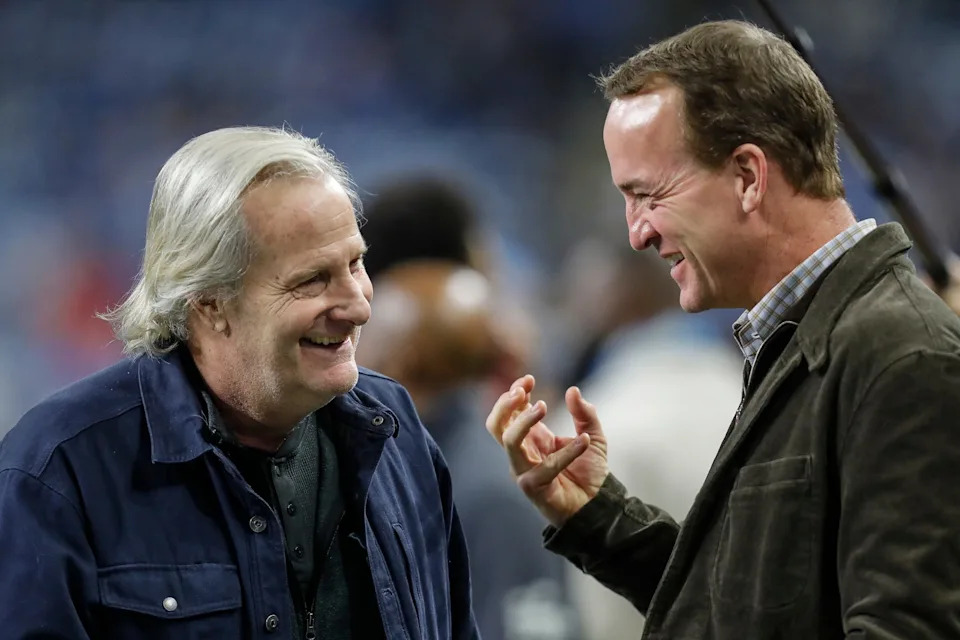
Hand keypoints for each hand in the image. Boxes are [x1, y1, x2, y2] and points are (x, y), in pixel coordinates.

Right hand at [485, 374, 608, 526]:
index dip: (513, 393)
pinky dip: (567, 452)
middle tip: (522, 391)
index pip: (508, 412)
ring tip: (543, 406)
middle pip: (495, 425)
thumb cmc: (589, 472)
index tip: (529, 379)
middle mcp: (522, 452)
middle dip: (504, 404)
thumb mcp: (593, 435)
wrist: (598, 506)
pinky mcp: (534, 487)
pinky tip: (585, 441)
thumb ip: (584, 413)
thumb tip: (572, 391)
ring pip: (509, 441)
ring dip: (523, 420)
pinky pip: (545, 466)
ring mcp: (524, 470)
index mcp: (531, 438)